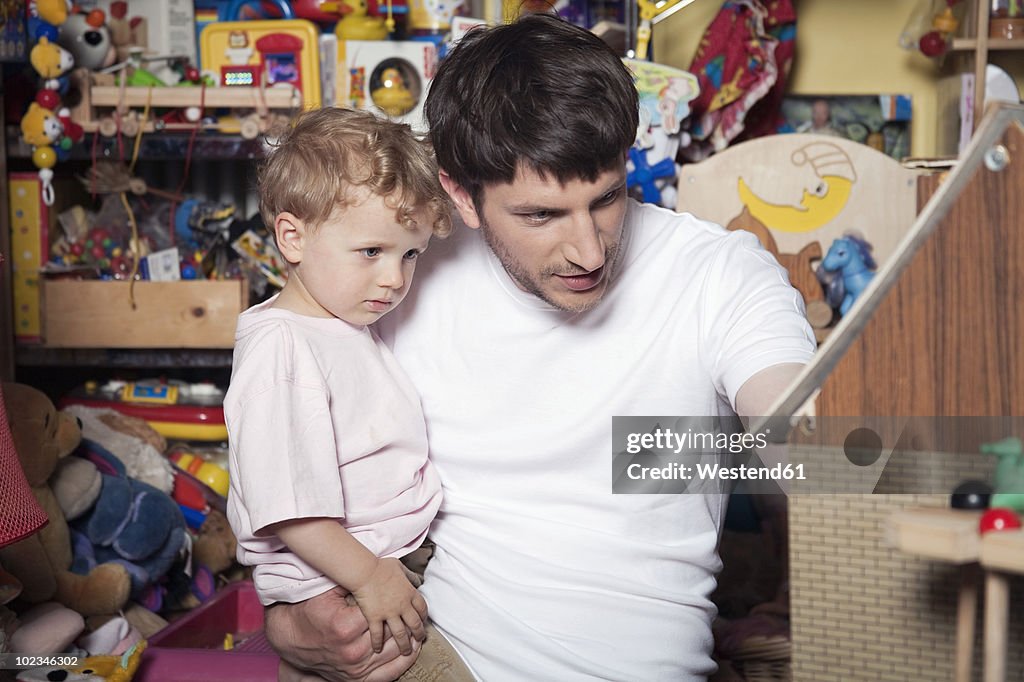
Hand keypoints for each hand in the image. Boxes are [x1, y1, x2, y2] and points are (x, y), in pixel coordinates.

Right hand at [264, 586, 420, 681]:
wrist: (292, 640)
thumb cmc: (309, 613)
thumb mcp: (326, 593)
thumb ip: (349, 583)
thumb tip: (368, 568)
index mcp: (346, 626)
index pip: (382, 614)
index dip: (392, 604)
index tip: (401, 597)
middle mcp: (353, 650)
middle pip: (391, 634)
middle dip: (405, 624)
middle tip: (419, 616)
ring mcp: (355, 668)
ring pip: (392, 654)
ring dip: (409, 643)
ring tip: (420, 633)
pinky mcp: (356, 679)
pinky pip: (386, 674)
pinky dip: (402, 664)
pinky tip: (411, 653)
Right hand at [351, 558, 428, 654]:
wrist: (365, 571)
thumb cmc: (381, 567)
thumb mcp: (400, 567)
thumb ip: (410, 576)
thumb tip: (418, 580)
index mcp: (410, 593)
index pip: (422, 608)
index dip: (423, 617)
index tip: (422, 622)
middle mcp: (402, 605)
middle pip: (415, 624)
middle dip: (419, 634)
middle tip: (419, 640)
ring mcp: (389, 613)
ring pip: (400, 633)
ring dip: (404, 644)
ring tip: (405, 651)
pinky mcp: (375, 617)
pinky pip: (378, 634)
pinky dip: (378, 643)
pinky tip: (378, 649)